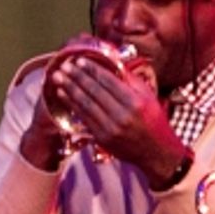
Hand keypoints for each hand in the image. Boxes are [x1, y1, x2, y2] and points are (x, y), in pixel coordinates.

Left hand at [42, 35, 186, 183]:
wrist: (156, 153)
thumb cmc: (155, 122)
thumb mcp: (149, 98)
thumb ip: (131, 81)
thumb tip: (113, 63)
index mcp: (135, 103)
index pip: (108, 81)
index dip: (92, 69)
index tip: (79, 60)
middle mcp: (122, 115)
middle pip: (94, 91)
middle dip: (77, 76)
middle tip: (64, 65)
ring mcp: (111, 128)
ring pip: (86, 104)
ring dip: (69, 88)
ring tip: (58, 76)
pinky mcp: (103, 139)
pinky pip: (84, 118)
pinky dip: (72, 104)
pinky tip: (62, 94)